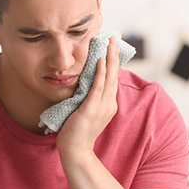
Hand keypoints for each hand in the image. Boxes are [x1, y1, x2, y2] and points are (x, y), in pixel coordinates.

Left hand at [56, 36, 119, 156]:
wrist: (75, 150)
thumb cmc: (77, 129)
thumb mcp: (87, 109)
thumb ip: (90, 96)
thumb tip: (86, 82)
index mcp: (108, 103)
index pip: (112, 78)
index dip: (112, 62)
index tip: (110, 47)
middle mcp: (109, 103)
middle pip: (114, 75)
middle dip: (114, 55)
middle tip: (113, 38)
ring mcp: (102, 107)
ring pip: (109, 78)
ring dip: (110, 59)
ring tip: (110, 44)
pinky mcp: (92, 109)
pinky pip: (97, 88)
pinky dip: (101, 73)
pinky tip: (101, 61)